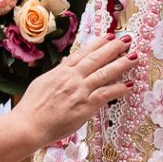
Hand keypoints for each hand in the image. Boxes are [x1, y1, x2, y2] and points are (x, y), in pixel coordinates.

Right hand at [16, 34, 136, 143]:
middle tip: (127, 39)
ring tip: (134, 56)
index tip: (109, 36)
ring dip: (121, 64)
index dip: (98, 44)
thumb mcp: (43, 82)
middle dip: (113, 48)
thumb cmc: (32, 107)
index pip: (83, 53)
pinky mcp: (85, 107)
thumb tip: (66, 62)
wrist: (28, 125)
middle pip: (97, 59)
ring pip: (104, 74)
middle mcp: (72, 78)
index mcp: (61, 71)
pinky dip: (118, 89)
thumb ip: (58, 72)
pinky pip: (105, 95)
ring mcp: (80, 92)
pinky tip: (129, 84)